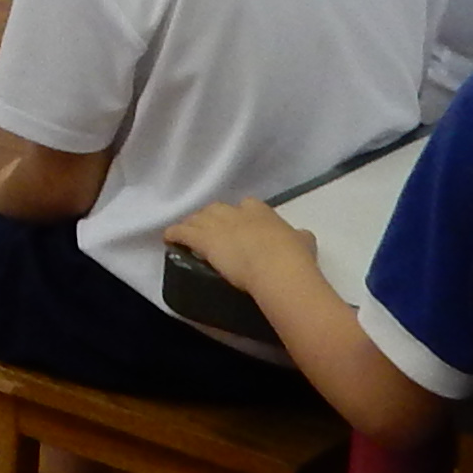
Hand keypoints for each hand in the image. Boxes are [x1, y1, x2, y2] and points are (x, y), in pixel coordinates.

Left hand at [162, 200, 310, 291]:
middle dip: (212, 218)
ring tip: (188, 234)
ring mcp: (218, 225)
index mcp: (261, 211)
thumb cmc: (293, 257)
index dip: (241, 215)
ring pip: (198, 219)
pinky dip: (175, 234)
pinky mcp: (203, 240)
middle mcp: (236, 213)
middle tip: (211, 231)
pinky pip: (183, 233)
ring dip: (193, 225)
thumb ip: (300, 237)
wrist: (276, 267)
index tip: (240, 225)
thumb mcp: (304, 242)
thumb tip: (302, 236)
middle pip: (217, 209)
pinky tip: (168, 239)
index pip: (246, 205)